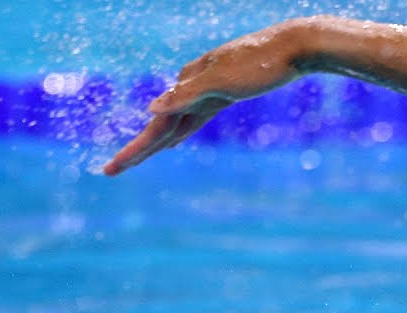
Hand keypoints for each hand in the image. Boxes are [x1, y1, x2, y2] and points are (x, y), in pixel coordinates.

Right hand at [103, 20, 309, 174]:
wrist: (296, 47)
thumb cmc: (261, 63)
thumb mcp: (223, 80)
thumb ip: (186, 95)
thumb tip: (150, 110)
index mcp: (188, 82)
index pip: (155, 125)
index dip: (135, 150)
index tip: (112, 169)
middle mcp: (193, 84)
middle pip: (160, 125)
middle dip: (138, 150)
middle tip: (110, 170)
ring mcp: (210, 89)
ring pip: (176, 122)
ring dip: (156, 142)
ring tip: (134, 159)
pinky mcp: (227, 92)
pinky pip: (195, 117)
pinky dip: (182, 129)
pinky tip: (176, 139)